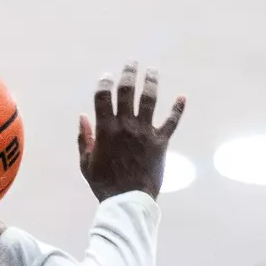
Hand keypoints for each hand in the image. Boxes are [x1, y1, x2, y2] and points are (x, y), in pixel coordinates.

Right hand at [78, 61, 185, 201]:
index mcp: (105, 130)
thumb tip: (82, 116)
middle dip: (129, 73)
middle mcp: (126, 126)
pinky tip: (182, 97)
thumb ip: (83, 138)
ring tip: (152, 71)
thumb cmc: (104, 185)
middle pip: (127, 90)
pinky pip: (171, 122)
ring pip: (150, 99)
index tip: (107, 76)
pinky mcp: (161, 142)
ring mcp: (144, 133)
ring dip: (151, 81)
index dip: (104, 83)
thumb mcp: (86, 163)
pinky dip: (178, 109)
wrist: (128, 202)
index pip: (103, 96)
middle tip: (131, 62)